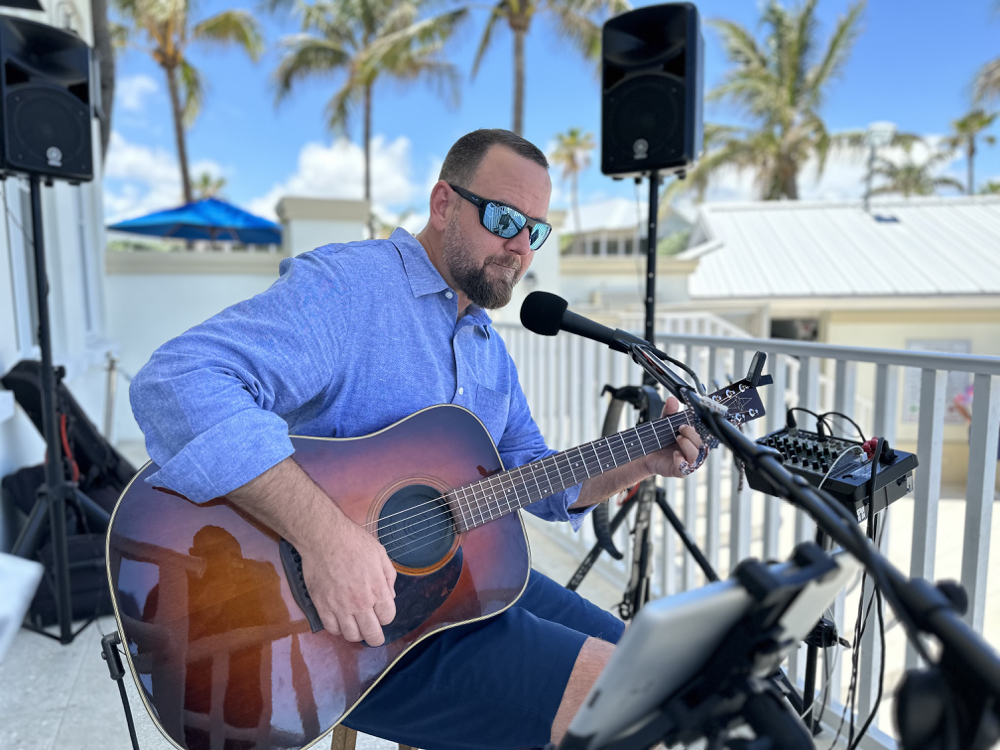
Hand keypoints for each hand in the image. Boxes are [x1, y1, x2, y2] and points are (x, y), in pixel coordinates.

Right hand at [298, 517, 396, 645]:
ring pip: (351, 636)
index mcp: (377, 590)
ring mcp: (340, 607)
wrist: (324, 538)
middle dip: (376, 636)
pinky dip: (338, 629)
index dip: (386, 617)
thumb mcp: (380, 554)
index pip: (387, 618)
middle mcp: (360, 603)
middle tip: (374, 634)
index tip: (381, 612)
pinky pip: (332, 629)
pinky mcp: (322, 606)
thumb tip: (390, 596)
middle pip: (372, 634)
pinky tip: (340, 621)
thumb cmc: (354, 542)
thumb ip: (388, 577)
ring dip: (357, 634)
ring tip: (356, 626)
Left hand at [644, 396, 705, 478]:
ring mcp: (689, 461)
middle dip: (693, 434)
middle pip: (703, 444)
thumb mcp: (665, 423)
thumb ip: (669, 412)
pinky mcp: (680, 470)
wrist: (646, 453)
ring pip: (697, 456)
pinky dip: (681, 460)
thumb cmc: (660, 439)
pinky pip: (686, 468)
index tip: (693, 422)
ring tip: (678, 438)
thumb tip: (672, 400)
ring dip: (688, 445)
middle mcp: (694, 450)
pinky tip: (675, 454)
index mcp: (695, 439)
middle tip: (681, 428)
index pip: (706, 434)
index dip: (704, 428)